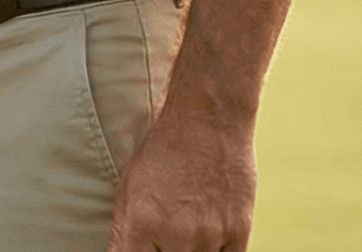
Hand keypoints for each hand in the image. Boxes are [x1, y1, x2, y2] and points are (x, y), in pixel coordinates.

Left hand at [107, 105, 253, 251]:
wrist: (207, 121)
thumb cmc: (161, 152)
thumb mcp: (128, 188)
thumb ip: (123, 233)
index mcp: (141, 224)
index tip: (143, 249)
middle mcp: (175, 235)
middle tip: (166, 238)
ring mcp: (209, 235)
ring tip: (185, 233)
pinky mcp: (238, 231)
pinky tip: (208, 242)